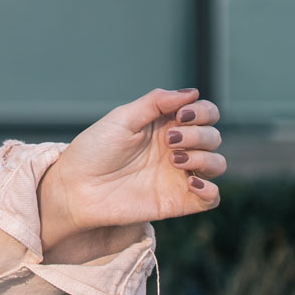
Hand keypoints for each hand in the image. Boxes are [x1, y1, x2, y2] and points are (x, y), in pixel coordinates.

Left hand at [38, 88, 224, 251]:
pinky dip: (211, 189)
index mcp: (165, 125)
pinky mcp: (178, 202)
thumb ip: (156, 102)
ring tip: (174, 159)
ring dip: (205, 158)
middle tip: (169, 140)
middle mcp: (176, 149)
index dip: (202, 111)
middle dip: (199, 134)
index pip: (205, 113)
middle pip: (213, 136)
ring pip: (217, 164)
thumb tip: (192, 92)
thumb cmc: (94, 150)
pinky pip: (212, 198)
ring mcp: (179, 175)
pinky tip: (191, 182)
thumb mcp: (123, 118)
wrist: (76, 188)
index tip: (180, 116)